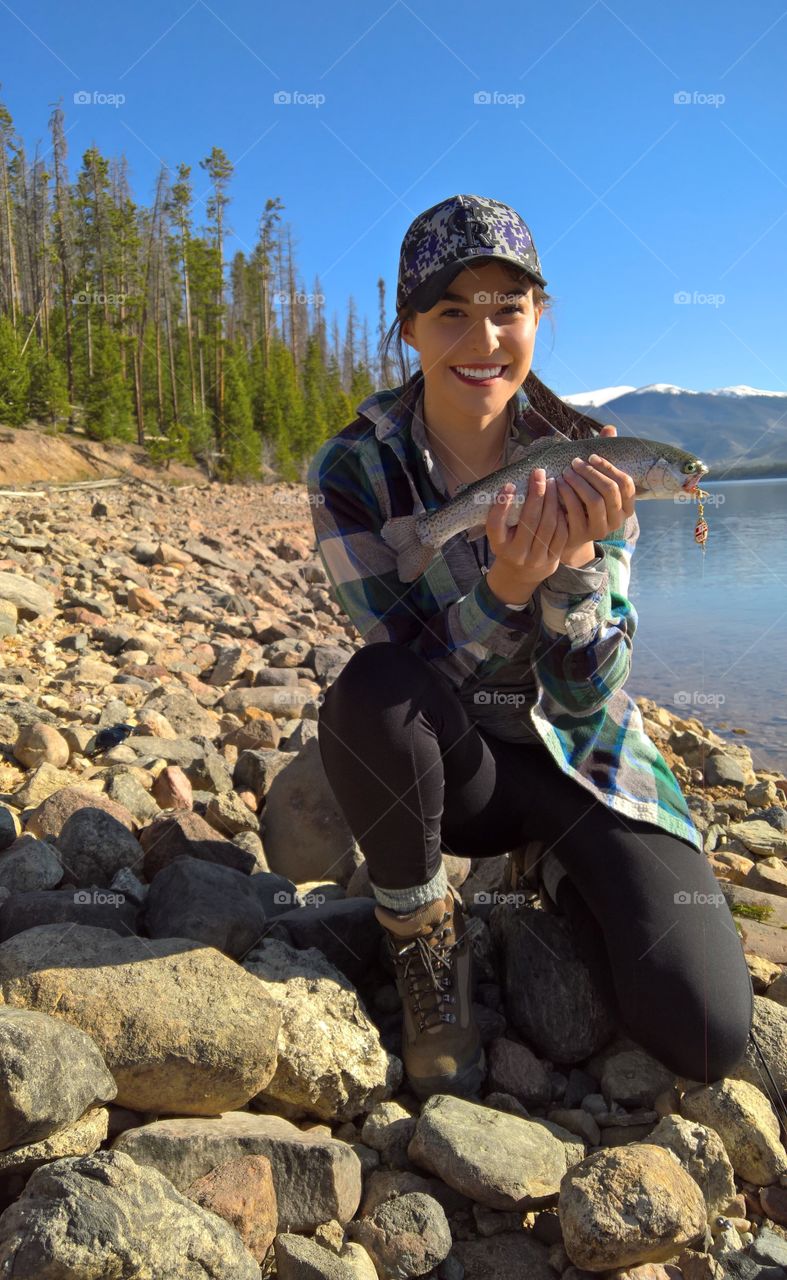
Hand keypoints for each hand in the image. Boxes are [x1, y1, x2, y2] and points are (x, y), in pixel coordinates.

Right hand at [486, 467, 567, 592]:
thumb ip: (503, 514)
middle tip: (539, 474)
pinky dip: (562, 515)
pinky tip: (560, 501)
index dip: (502, 505)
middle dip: (536, 494)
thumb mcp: (500, 533)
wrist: (522, 573)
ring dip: (552, 501)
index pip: (496, 525)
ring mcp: (536, 558)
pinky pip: (561, 533)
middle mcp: (516, 554)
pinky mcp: (553, 558)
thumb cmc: (509, 543)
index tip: (509, 485)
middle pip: (529, 521)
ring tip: (552, 483)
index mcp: (499, 546)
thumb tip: (511, 484)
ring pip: (548, 525)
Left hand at [555, 425, 635, 566]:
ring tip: (565, 472)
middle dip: (591, 472)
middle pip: (610, 490)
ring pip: (594, 501)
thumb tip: (609, 428)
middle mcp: (617, 520)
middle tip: (575, 462)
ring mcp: (601, 529)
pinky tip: (556, 485)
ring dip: (578, 482)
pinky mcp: (582, 535)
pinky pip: (575, 511)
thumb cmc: (583, 502)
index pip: (625, 483)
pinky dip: (565, 494)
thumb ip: (604, 458)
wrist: (568, 536)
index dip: (609, 467)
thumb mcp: (595, 482)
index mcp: (626, 506)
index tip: (592, 456)